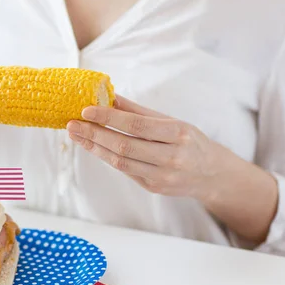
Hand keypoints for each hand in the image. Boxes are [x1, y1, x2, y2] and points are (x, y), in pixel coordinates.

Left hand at [66, 95, 225, 201]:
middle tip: (72, 124)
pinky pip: (124, 170)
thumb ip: (139, 111)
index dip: (109, 118)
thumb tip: (109, 96)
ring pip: (120, 162)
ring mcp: (162, 176)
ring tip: (77, 135)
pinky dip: (106, 157)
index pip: (137, 125)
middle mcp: (172, 157)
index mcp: (179, 134)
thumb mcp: (172, 121)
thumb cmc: (190, 141)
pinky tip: (93, 146)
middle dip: (94, 134)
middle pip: (124, 146)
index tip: (86, 110)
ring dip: (95, 147)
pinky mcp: (153, 188)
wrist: (212, 174)